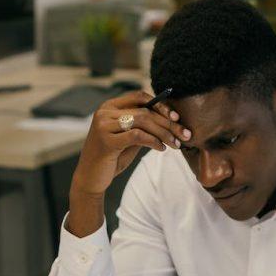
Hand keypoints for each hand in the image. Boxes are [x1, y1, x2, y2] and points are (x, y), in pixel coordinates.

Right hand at [67, 90, 189, 236]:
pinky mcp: (106, 141)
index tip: (176, 117)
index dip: (160, 105)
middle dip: (168, 123)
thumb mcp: (128, 138)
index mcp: (109, 106)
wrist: (91, 179)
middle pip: (144, 111)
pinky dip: (153, 141)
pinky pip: (137, 136)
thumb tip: (170, 119)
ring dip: (164, 133)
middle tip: (185, 134)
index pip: (139, 97)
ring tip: (175, 144)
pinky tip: (161, 148)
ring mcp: (104, 125)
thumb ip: (142, 126)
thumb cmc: (111, 157)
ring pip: (143, 121)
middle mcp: (104, 112)